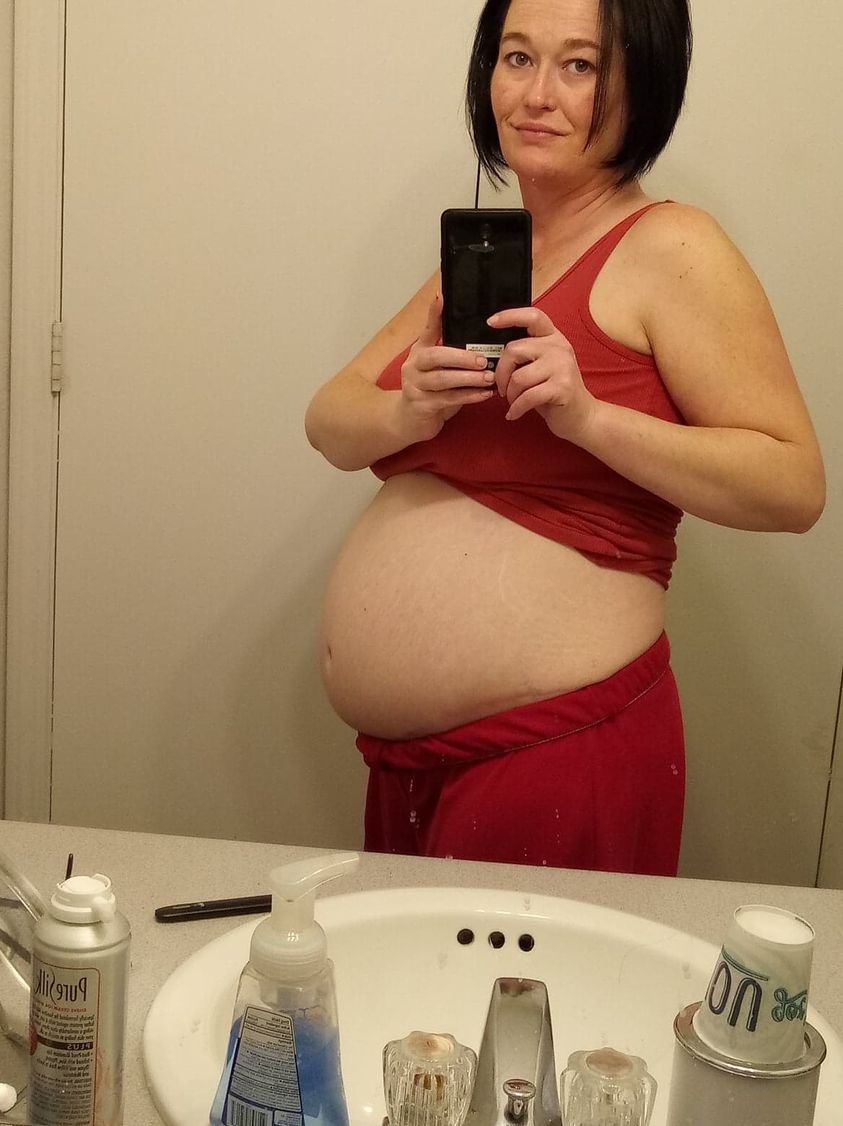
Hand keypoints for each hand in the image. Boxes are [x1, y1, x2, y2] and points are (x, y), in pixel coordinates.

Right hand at [399, 294, 496, 439]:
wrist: (408, 421)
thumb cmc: (430, 390)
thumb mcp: (437, 368)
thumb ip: (450, 350)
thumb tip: (476, 332)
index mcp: (419, 352)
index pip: (428, 329)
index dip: (434, 313)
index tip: (442, 296)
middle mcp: (413, 366)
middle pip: (436, 356)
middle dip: (462, 357)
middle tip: (483, 360)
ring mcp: (414, 386)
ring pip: (443, 380)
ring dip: (469, 379)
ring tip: (489, 378)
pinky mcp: (421, 406)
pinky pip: (448, 399)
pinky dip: (469, 396)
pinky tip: (485, 394)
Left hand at [489, 307, 596, 441]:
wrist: (580, 415)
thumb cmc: (554, 391)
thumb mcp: (541, 366)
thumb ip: (525, 355)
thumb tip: (492, 357)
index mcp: (553, 338)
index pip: (533, 317)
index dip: (510, 316)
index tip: (491, 322)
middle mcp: (559, 347)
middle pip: (514, 350)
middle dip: (501, 373)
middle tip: (502, 388)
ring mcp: (562, 367)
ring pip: (518, 377)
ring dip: (510, 394)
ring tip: (513, 402)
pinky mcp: (562, 388)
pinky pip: (527, 397)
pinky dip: (516, 408)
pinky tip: (514, 414)